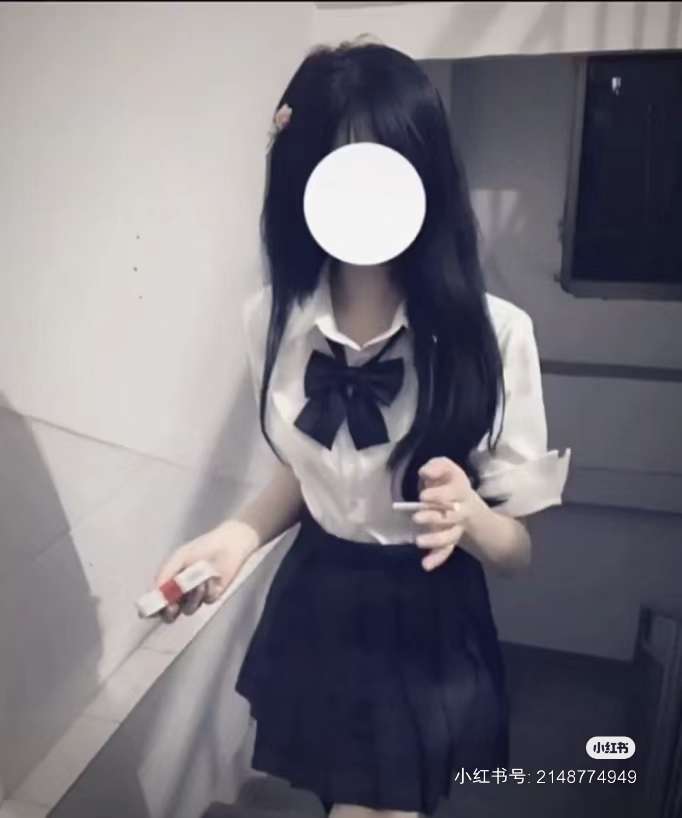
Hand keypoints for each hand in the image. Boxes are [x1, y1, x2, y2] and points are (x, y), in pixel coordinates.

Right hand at [154, 521, 257, 623]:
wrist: (227, 544)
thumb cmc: (202, 547)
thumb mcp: (179, 558)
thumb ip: (166, 573)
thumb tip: (156, 590)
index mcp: (170, 583)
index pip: (157, 602)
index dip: (152, 609)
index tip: (151, 610)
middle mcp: (181, 593)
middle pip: (169, 614)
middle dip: (169, 613)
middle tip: (171, 607)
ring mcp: (197, 596)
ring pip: (188, 609)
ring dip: (191, 597)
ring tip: (198, 583)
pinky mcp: (212, 596)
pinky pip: (206, 601)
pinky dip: (206, 591)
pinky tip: (210, 578)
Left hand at [413, 456, 477, 570]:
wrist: (463, 499)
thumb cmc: (448, 480)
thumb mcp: (444, 467)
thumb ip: (436, 466)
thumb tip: (425, 472)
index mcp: (461, 490)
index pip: (453, 493)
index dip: (439, 495)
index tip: (423, 496)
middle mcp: (461, 510)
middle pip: (451, 516)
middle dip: (433, 517)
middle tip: (416, 517)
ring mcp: (456, 526)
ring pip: (450, 536)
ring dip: (435, 539)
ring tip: (418, 541)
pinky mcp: (450, 537)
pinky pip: (446, 550)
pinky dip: (437, 558)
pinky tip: (426, 565)